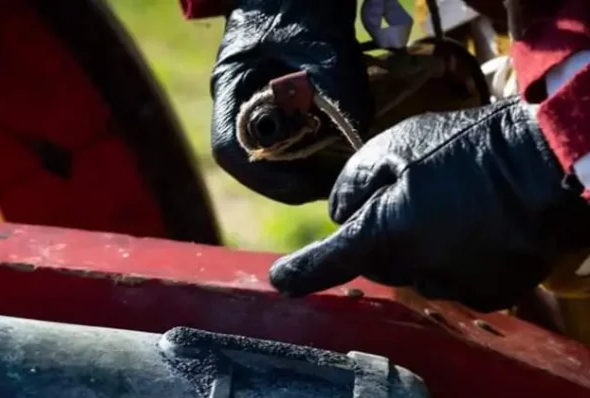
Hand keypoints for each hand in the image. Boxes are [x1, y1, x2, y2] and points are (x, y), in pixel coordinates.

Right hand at [211, 0, 372, 204]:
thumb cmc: (300, 0)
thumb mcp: (322, 42)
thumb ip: (339, 87)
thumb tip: (358, 137)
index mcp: (230, 85)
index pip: (233, 154)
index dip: (270, 180)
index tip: (313, 186)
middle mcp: (237, 100)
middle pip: (256, 161)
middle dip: (297, 179)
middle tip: (340, 180)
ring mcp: (254, 102)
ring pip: (275, 153)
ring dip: (309, 166)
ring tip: (347, 164)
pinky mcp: (277, 102)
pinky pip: (291, 136)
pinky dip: (318, 146)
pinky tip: (348, 142)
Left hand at [268, 97, 589, 311]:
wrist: (552, 166)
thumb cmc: (469, 146)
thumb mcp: (399, 143)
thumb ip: (356, 180)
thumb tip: (340, 213)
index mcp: (386, 233)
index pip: (332, 261)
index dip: (303, 273)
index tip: (281, 282)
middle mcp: (416, 271)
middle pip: (379, 264)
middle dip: (383, 238)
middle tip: (413, 195)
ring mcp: (456, 287)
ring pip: (420, 274)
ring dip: (423, 250)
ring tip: (457, 206)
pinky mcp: (492, 294)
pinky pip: (458, 282)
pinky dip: (460, 262)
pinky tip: (484, 228)